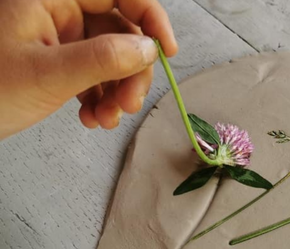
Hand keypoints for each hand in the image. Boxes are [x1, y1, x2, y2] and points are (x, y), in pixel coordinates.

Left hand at [0, 0, 177, 138]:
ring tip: (108, 118)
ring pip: (111, 57)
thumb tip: (147, 49)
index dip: (149, 18)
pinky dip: (101, 97)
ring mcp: (58, 39)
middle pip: (119, 31)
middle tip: (130, 104)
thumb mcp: (47, 74)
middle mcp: (57, 12)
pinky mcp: (57, 63)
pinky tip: (95, 118)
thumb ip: (102, 58)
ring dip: (118, 90)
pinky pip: (95, 74)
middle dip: (132, 70)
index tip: (166, 51)